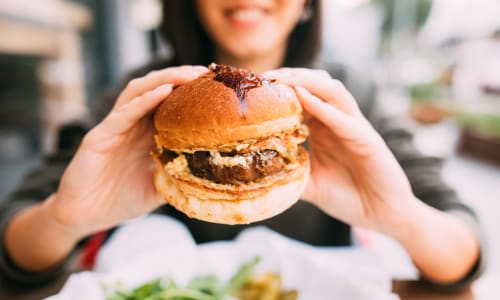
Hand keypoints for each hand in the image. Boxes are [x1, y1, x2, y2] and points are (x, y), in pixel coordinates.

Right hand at [48, 66, 207, 236]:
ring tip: (187, 75)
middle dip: (180, 77)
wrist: (86, 216)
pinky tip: (162, 92)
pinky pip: (123, 114)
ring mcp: (115, 127)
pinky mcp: (99, 136)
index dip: (190, 91)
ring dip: (163, 80)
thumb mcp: (159, 187)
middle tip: (205, 72)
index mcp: (146, 133)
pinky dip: (143, 101)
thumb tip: (211, 175)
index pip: (169, 103)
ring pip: (138, 92)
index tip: (215, 85)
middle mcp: (132, 124)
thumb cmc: (121, 200)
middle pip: (155, 89)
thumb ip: (178, 176)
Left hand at [263, 68, 418, 233]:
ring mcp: (354, 127)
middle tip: (260, 77)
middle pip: (315, 85)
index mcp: (324, 129)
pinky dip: (322, 106)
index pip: (301, 98)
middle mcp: (338, 122)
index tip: (252, 87)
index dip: (278, 89)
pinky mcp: (368, 139)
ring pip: (331, 91)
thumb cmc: (348, 198)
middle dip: (288, 77)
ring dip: (305, 81)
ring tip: (279, 78)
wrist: (383, 216)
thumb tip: (258, 175)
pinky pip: (343, 118)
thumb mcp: (310, 185)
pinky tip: (302, 96)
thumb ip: (290, 175)